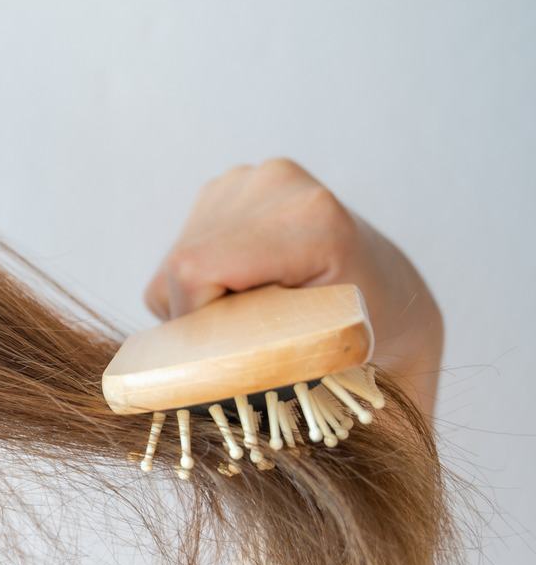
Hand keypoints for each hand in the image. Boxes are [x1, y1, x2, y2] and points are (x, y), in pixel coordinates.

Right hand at [143, 158, 442, 418]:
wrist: (389, 292)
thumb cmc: (368, 335)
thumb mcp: (327, 360)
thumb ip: (262, 364)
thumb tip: (189, 388)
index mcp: (311, 217)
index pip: (194, 268)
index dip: (195, 322)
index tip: (228, 356)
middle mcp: (276, 181)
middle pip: (180, 265)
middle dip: (198, 318)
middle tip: (248, 344)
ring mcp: (250, 177)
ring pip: (175, 261)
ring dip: (198, 302)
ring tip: (255, 314)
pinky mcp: (229, 185)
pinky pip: (181, 247)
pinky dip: (202, 283)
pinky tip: (246, 288)